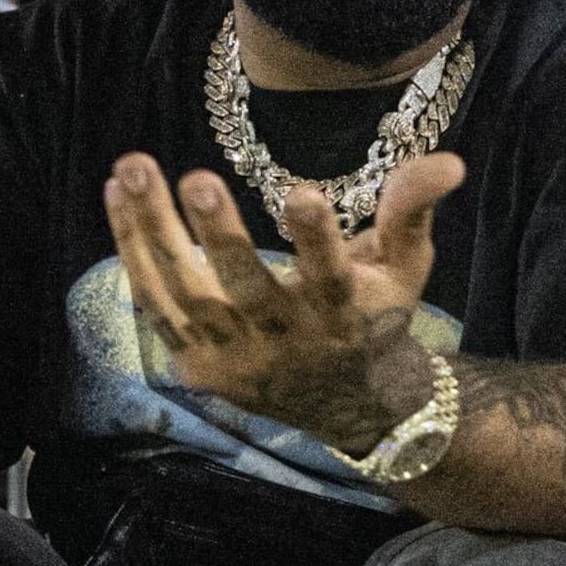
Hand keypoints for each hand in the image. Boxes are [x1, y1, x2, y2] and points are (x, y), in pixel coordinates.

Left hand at [104, 150, 460, 455]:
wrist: (344, 405)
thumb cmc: (376, 316)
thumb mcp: (406, 266)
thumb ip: (413, 210)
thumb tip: (449, 160)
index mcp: (342, 312)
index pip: (329, 275)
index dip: (315, 238)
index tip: (303, 193)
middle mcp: (285, 338)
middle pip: (243, 287)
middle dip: (220, 234)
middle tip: (198, 179)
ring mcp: (233, 355)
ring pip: (184, 291)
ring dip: (152, 229)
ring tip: (130, 167)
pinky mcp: (195, 363)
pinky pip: (156, 302)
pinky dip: (133, 249)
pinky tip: (115, 195)